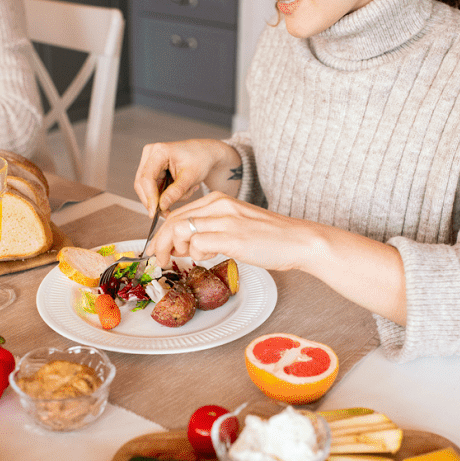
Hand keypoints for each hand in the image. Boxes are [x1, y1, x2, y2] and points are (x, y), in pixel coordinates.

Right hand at [134, 139, 238, 213]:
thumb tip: (161, 206)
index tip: (155, 213)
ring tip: (187, 192)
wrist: (205, 153)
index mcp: (158, 151)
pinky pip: (155, 187)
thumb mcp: (190, 177)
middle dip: (154, 201)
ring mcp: (150, 161)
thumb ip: (176, 192)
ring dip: (164, 197)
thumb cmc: (200, 160)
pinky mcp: (154, 169)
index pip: (147, 178)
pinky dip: (167, 194)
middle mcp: (150, 154)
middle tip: (166, 214)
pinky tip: (184, 189)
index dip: (149, 197)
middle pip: (142, 183)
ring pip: (148, 187)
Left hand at [149, 192, 323, 273]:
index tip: (160, 247)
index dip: (163, 232)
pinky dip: (196, 254)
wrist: (300, 241)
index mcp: (219, 200)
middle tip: (159, 259)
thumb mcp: (239, 224)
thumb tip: (192, 244)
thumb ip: (215, 228)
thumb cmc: (274, 237)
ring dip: (173, 249)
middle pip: (174, 220)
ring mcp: (225, 220)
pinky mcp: (232, 237)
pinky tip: (208, 258)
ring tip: (180, 260)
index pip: (179, 213)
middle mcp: (219, 205)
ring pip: (180, 230)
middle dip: (160, 242)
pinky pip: (198, 243)